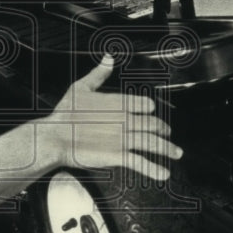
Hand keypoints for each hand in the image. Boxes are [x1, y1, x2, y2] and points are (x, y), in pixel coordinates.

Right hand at [42, 55, 181, 180]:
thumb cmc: (65, 113)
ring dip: (168, 148)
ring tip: (177, 152)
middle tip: (167, 132)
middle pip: (153, 124)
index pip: (145, 103)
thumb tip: (108, 59)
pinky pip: (141, 163)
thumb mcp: (81, 87)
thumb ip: (99, 74)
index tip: (153, 111)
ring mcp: (124, 139)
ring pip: (152, 143)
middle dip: (163, 129)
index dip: (150, 108)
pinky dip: (154, 169)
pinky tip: (164, 173)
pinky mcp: (118, 156)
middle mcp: (125, 120)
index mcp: (118, 102)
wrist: (56, 137)